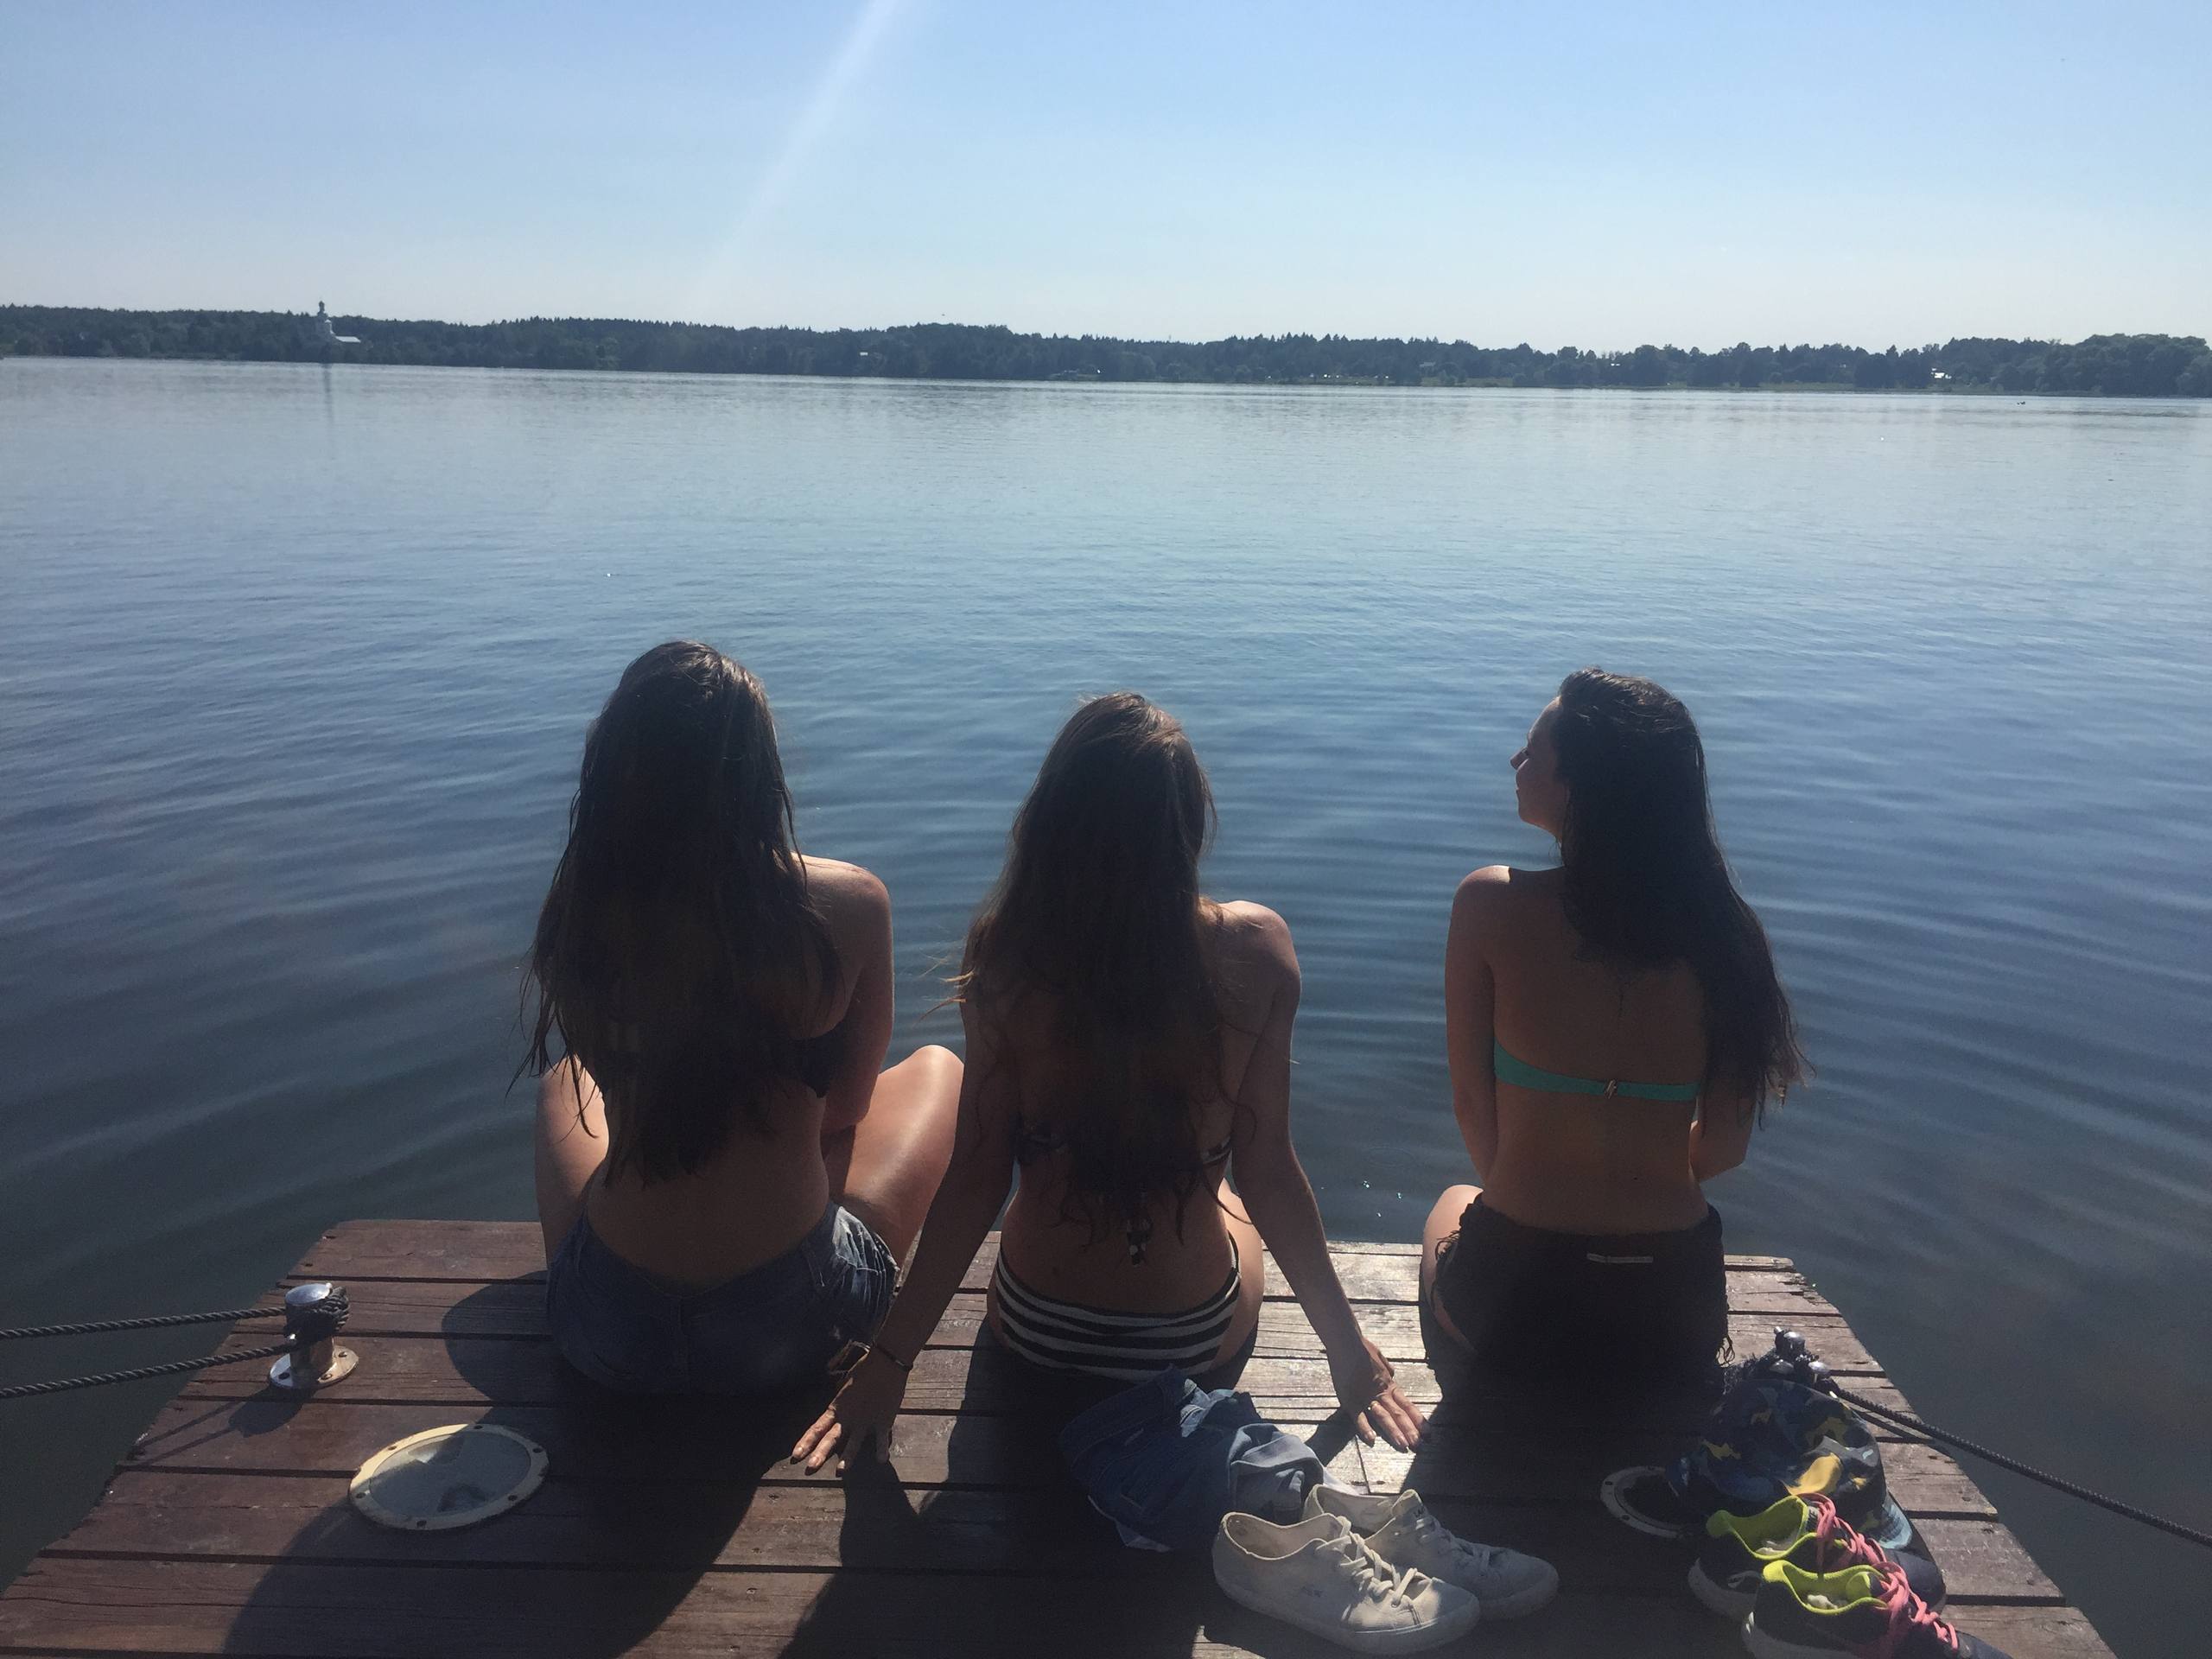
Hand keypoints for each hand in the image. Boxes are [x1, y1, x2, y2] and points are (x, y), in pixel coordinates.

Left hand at [791, 1352, 907, 1473]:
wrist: (886, 1362)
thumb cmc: (864, 1369)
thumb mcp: (845, 1385)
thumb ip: (841, 1401)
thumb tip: (837, 1406)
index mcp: (837, 1408)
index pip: (817, 1428)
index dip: (806, 1442)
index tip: (795, 1455)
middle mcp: (849, 1417)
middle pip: (831, 1438)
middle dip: (820, 1454)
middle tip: (810, 1469)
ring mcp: (866, 1420)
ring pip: (854, 1442)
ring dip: (847, 1457)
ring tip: (841, 1472)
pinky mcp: (883, 1420)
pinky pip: (882, 1437)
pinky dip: (882, 1448)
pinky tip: (881, 1460)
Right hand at [1328, 1334, 1424, 1450]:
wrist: (1346, 1340)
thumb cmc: (1362, 1348)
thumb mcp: (1380, 1360)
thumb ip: (1386, 1370)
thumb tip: (1392, 1376)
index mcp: (1388, 1385)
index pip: (1407, 1405)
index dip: (1418, 1420)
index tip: (1429, 1434)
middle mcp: (1381, 1392)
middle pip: (1398, 1414)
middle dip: (1409, 1430)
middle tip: (1420, 1446)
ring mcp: (1366, 1396)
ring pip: (1383, 1416)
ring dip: (1393, 1431)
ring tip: (1403, 1445)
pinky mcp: (1350, 1398)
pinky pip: (1358, 1415)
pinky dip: (1364, 1427)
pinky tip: (1372, 1440)